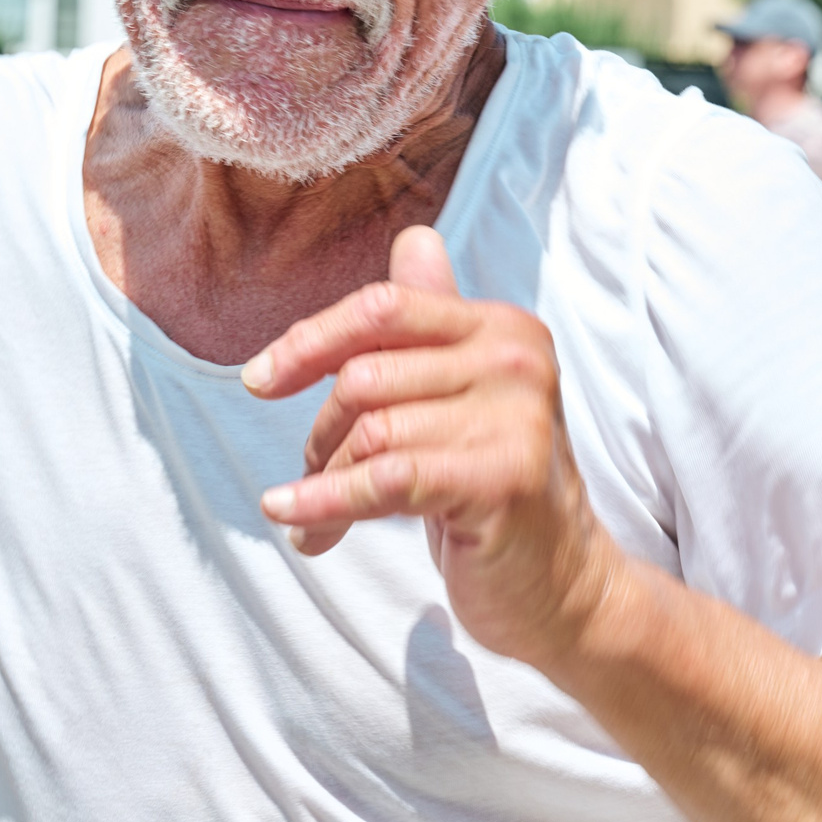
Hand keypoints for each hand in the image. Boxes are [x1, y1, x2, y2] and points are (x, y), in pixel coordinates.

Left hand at [243, 227, 617, 668]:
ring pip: (369, 433)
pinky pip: (385, 481)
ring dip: (323, 481)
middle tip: (312, 474)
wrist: (563, 582)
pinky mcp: (503, 481)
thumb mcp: (463, 394)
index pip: (382, 307)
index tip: (258, 379)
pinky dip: (326, 505)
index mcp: (501, 326)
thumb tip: (414, 239)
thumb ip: (432, 320)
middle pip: (365, 375)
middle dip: (320, 432)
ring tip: (314, 515)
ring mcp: (516, 419)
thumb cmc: (493, 483)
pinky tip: (300, 528)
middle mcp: (515, 359)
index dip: (309, 341)